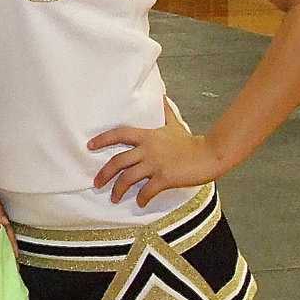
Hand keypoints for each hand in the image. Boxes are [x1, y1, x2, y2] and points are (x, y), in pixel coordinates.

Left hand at [89, 99, 220, 206]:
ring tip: (113, 198)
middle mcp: (148, 150)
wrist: (210, 154)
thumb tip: (161, 96)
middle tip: (96, 183)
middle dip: (104, 173)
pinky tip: (140, 203)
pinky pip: (147, 191)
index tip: (89, 146)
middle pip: (118, 161)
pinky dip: (141, 198)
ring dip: (118, 190)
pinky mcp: (165, 178)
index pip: (119, 134)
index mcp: (147, 136)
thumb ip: (164, 112)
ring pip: (128, 178)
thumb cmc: (191, 142)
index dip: (102, 139)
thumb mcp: (174, 124)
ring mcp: (155, 164)